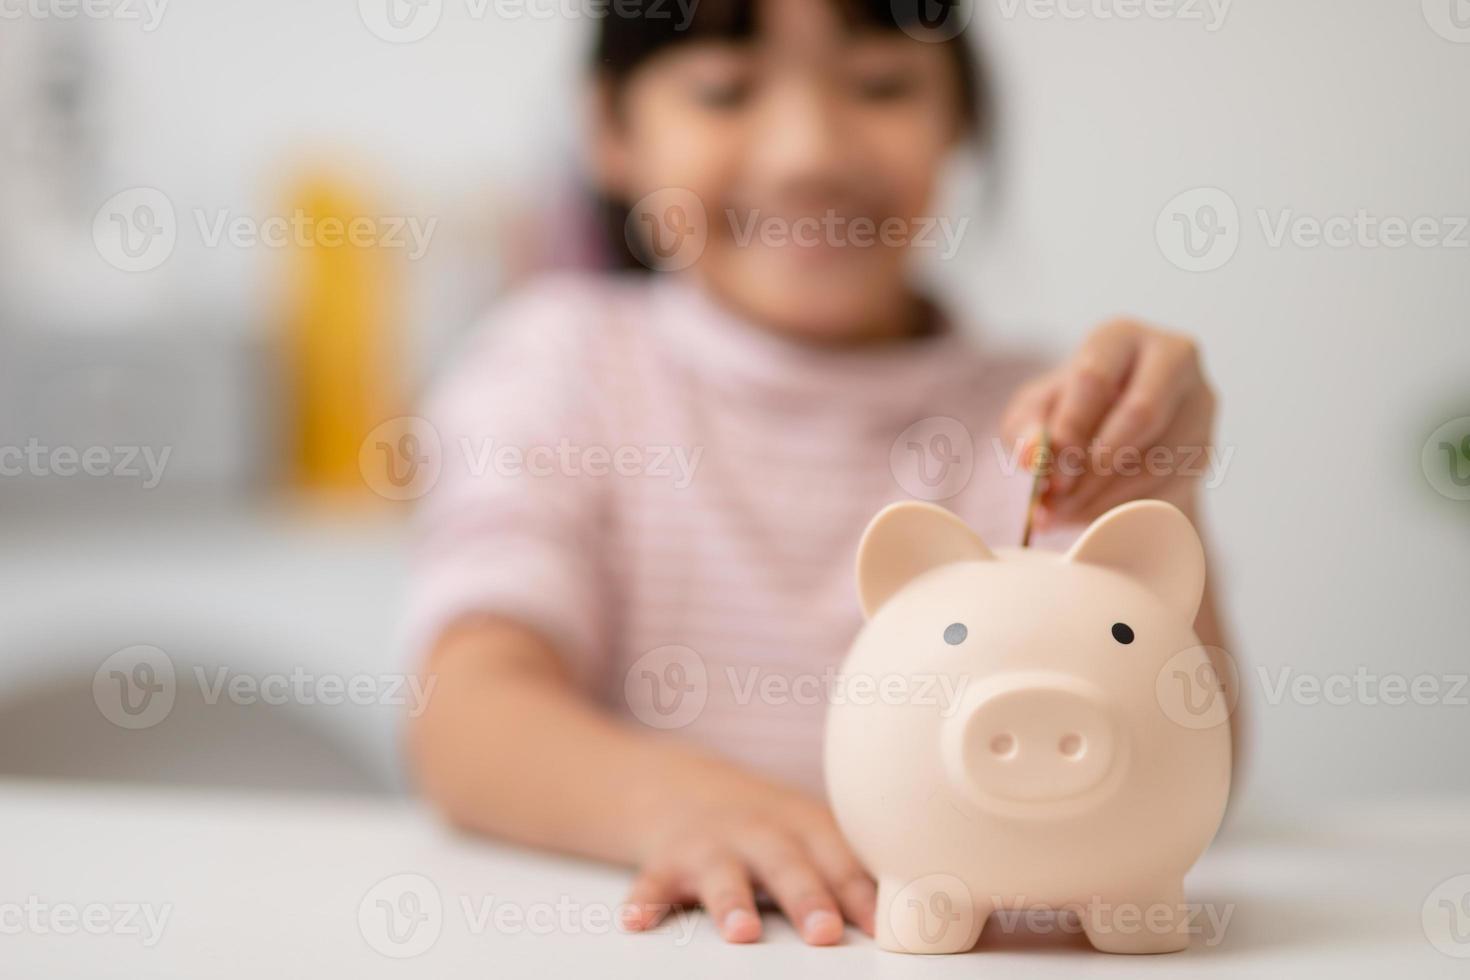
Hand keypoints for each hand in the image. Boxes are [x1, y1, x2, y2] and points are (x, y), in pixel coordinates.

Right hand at [620, 770, 874, 944]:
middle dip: (806, 897)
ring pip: (721, 872)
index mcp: (803, 825)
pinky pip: (652, 881)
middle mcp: (758, 831)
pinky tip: (637, 922)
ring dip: (731, 901)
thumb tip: (926, 918)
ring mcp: (709, 845)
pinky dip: (644, 901)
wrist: (679, 786)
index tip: (881, 925)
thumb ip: (854, 870)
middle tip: (825, 933)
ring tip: (741, 933)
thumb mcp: (811, 832)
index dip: (862, 891)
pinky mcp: (665, 860)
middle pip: (786, 863)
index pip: (840, 858)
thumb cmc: (767, 824)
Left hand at [1002, 319, 1216, 526]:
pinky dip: (1124, 509)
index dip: (1069, 429)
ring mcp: (1198, 404)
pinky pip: (1169, 486)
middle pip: (1142, 413)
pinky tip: (1089, 517)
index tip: (1047, 471)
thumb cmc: (1068, 411)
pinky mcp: (1204, 450)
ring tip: (1062, 514)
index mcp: (1121, 338)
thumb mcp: (1033, 412)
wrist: (1110, 432)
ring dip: (1104, 496)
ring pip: (1158, 458)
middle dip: (1093, 465)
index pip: (1096, 377)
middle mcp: (1172, 359)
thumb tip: (1033, 455)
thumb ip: (1025, 428)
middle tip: (1058, 498)